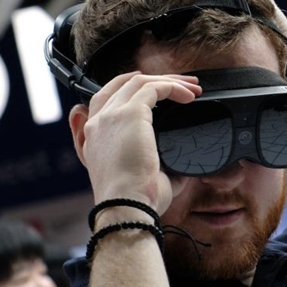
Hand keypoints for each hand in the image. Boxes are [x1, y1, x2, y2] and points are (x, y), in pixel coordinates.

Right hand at [70, 72, 201, 214]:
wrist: (126, 207)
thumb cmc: (136, 202)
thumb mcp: (145, 179)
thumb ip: (159, 166)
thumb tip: (182, 166)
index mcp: (94, 138)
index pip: (104, 99)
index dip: (129, 88)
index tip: (154, 88)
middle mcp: (97, 123)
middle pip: (122, 85)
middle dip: (154, 79)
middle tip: (183, 85)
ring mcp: (110, 116)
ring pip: (138, 82)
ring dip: (168, 81)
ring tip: (193, 88)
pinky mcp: (129, 114)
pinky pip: (152, 88)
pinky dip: (173, 87)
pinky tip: (190, 96)